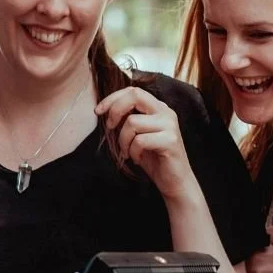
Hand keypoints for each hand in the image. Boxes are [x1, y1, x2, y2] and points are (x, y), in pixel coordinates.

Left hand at [95, 86, 195, 200]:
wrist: (174, 181)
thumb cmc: (153, 158)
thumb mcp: (136, 135)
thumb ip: (127, 119)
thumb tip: (105, 109)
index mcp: (158, 108)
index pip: (133, 91)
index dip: (112, 98)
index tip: (98, 111)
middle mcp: (166, 112)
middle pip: (135, 95)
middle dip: (115, 110)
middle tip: (110, 128)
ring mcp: (170, 125)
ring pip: (132, 122)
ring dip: (123, 141)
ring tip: (128, 152)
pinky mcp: (170, 140)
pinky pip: (139, 141)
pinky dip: (133, 152)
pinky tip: (137, 159)